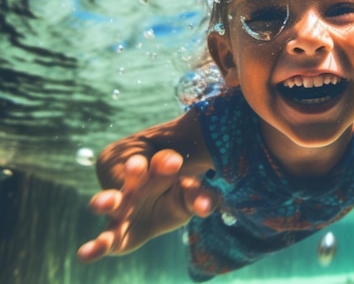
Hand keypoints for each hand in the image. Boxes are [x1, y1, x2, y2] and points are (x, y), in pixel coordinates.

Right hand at [77, 149, 216, 261]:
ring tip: (103, 202)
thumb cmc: (177, 190)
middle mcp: (137, 184)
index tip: (174, 162)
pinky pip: (105, 240)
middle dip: (135, 169)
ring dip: (107, 199)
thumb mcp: (190, 192)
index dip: (166, 161)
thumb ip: (200, 196)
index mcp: (157, 166)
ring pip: (112, 200)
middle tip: (136, 165)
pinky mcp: (117, 234)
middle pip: (134, 173)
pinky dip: (95, 247)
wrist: (156, 202)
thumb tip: (206, 206)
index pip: (161, 159)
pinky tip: (85, 254)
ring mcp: (123, 207)